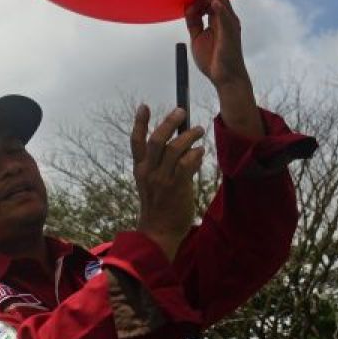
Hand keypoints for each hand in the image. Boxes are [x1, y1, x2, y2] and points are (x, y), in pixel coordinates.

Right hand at [130, 104, 204, 260]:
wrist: (158, 232)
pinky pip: (187, 163)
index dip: (140, 122)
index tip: (144, 106)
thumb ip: (160, 166)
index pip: (136, 141)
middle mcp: (149, 171)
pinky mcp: (177, 186)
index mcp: (140, 169)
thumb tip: (181, 146)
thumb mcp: (150, 184)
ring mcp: (162, 179)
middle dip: (169, 122)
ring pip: (175, 148)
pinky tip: (201, 152)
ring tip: (198, 130)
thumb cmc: (158, 207)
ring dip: (189, 136)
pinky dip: (196, 154)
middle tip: (180, 111)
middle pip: (157, 139)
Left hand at [185, 0, 264, 138]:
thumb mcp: (197, 37)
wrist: (225, 78)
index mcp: (220, 19)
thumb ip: (193, 22)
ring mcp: (230, 25)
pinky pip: (226, 18)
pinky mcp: (230, 34)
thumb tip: (187, 8)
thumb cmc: (214, 59)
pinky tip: (212, 3)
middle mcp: (227, 19)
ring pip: (221, 1)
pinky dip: (220, 8)